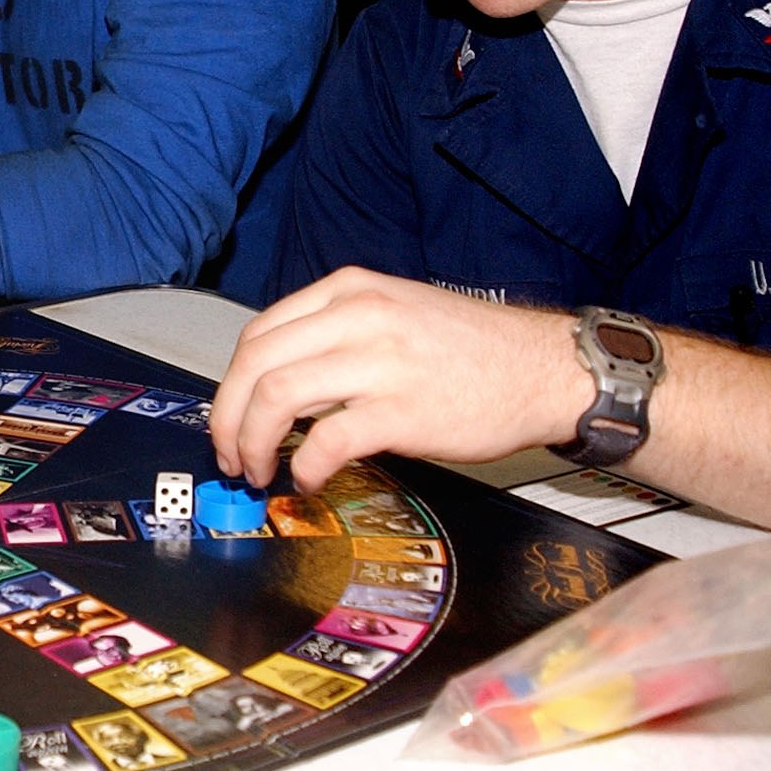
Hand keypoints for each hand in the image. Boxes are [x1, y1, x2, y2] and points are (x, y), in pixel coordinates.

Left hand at [210, 267, 585, 492]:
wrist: (543, 368)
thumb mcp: (393, 311)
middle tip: (231, 453)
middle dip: (228, 417)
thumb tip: (276, 384)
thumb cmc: (470, 348)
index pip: (258, 332)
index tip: (230, 416)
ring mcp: (380, 362)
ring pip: (277, 398)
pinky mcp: (403, 411)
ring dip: (254, 444)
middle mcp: (358, 317)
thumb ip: (335, 334)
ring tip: (261, 470)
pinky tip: (309, 479)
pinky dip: (303, 467)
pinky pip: (326, 441)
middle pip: (255, 364)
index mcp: (349, 291)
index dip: (231, 383)